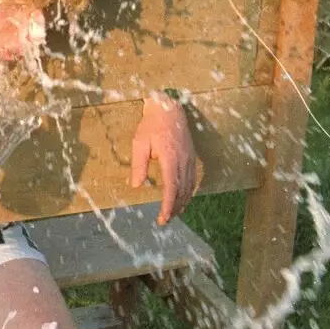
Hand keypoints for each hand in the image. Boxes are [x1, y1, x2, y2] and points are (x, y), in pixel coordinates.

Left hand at [130, 96, 199, 224]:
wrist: (169, 108)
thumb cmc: (151, 125)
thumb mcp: (139, 142)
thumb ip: (139, 165)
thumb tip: (136, 185)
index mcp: (170, 158)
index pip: (172, 188)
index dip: (168, 205)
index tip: (163, 217)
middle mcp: (183, 161)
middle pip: (182, 191)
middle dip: (175, 208)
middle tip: (165, 220)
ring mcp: (190, 159)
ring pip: (189, 186)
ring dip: (182, 202)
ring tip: (173, 213)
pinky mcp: (192, 157)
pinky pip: (193, 179)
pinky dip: (188, 192)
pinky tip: (182, 198)